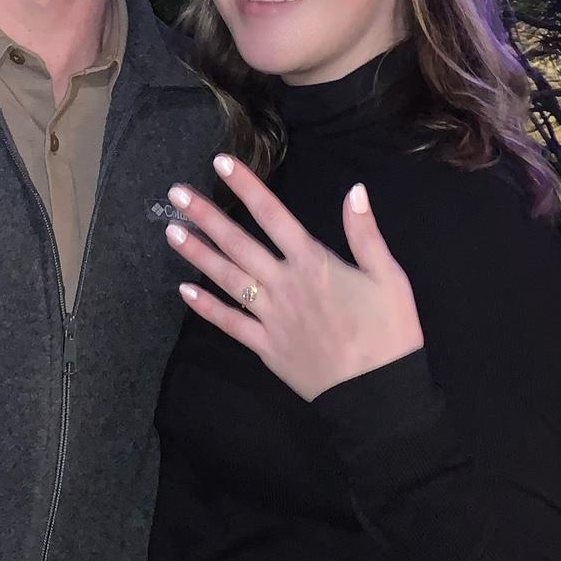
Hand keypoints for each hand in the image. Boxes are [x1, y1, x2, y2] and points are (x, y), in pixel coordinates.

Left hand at [164, 154, 424, 401]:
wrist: (378, 397)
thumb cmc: (389, 333)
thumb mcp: (390, 278)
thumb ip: (365, 233)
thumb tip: (354, 189)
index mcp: (313, 263)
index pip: (273, 215)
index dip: (246, 186)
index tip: (220, 163)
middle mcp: (283, 284)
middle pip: (238, 243)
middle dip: (206, 216)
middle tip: (176, 194)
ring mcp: (270, 317)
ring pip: (227, 279)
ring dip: (198, 254)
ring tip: (171, 232)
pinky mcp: (265, 346)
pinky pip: (230, 323)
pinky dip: (206, 307)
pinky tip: (184, 290)